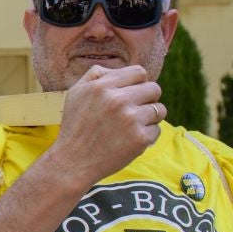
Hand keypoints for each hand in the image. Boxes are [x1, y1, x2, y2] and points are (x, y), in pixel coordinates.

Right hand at [46, 65, 164, 184]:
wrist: (72, 162)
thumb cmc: (75, 127)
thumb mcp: (75, 93)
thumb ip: (95, 75)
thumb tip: (118, 70)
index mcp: (102, 86)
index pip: (139, 72)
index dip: (138, 82)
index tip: (132, 94)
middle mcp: (118, 100)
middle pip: (154, 89)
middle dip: (148, 99)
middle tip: (134, 111)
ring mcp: (131, 120)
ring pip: (160, 109)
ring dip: (149, 118)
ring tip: (132, 126)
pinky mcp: (140, 139)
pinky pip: (157, 130)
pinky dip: (147, 136)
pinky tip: (130, 140)